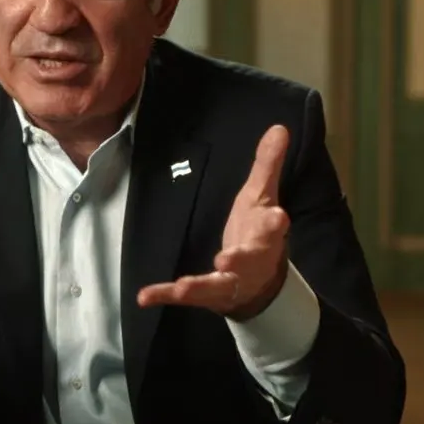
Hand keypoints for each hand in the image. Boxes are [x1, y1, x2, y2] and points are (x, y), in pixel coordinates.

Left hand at [137, 124, 290, 320]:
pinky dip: (164, 295)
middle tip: (227, 257)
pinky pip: (185, 296)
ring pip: (217, 284)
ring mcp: (227, 280)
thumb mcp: (261, 197)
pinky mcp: (206, 294)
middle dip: (240, 258)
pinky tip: (144, 297)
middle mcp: (249, 260)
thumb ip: (267, 165)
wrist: (259, 283)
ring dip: (200, 285)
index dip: (274, 222)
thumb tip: (279, 127)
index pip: (272, 226)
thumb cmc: (257, 233)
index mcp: (264, 233)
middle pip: (247, 258)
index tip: (278, 216)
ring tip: (183, 286)